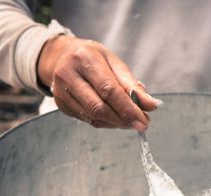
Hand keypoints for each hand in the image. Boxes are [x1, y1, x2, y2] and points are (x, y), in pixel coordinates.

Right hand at [38, 35, 158, 130]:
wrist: (62, 56)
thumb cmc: (93, 58)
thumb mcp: (114, 63)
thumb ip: (132, 85)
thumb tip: (150, 106)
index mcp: (84, 58)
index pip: (108, 89)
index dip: (128, 108)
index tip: (143, 120)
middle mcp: (68, 74)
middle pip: (98, 107)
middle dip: (123, 119)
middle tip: (140, 124)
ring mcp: (61, 91)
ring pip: (93, 117)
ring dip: (116, 123)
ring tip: (130, 120)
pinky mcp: (61, 104)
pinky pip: (87, 119)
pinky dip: (105, 122)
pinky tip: (115, 118)